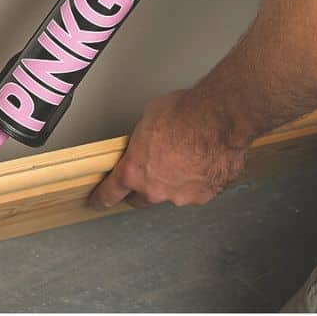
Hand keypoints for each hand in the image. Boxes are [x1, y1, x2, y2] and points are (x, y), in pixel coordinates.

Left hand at [88, 88, 248, 210]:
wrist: (218, 119)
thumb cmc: (184, 114)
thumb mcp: (148, 119)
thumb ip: (143, 139)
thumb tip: (147, 139)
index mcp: (135, 171)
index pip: (110, 193)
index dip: (102, 198)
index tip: (98, 202)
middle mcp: (157, 190)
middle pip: (141, 198)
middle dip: (141, 188)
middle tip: (150, 170)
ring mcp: (183, 196)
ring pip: (172, 194)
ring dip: (174, 181)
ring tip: (184, 156)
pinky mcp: (207, 195)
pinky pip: (196, 190)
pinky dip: (196, 179)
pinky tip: (201, 161)